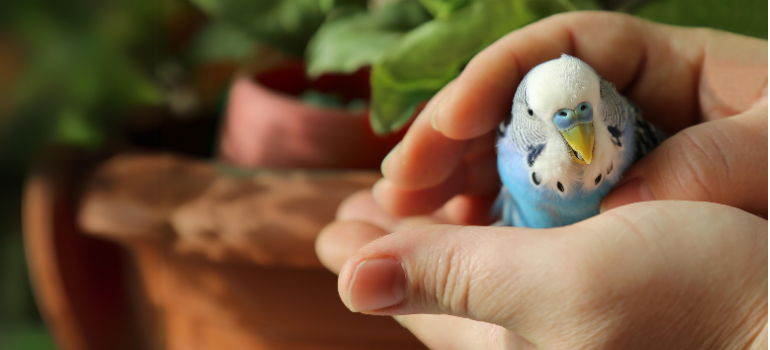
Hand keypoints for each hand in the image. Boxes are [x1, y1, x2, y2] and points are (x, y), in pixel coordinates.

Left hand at [317, 194, 766, 348]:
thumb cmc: (690, 308)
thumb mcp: (558, 285)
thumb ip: (456, 280)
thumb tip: (350, 282)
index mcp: (499, 342)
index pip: (406, 298)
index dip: (363, 256)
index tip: (331, 227)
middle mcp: (522, 337)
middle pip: (435, 284)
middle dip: (395, 241)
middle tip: (360, 209)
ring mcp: (558, 319)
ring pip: (476, 272)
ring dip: (438, 234)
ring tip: (406, 205)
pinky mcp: (595, 298)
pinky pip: (521, 264)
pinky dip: (491, 233)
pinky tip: (487, 216)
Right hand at [374, 11, 766, 220]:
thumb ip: (710, 162)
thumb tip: (624, 199)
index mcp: (675, 71)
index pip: (566, 44)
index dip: (497, 76)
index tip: (451, 123)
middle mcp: (628, 113)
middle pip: (520, 102)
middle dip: (451, 135)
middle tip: (402, 182)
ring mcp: (607, 167)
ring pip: (511, 156)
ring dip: (451, 180)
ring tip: (403, 212)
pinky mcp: (594, 218)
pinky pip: (525, 207)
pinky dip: (481, 218)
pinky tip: (444, 233)